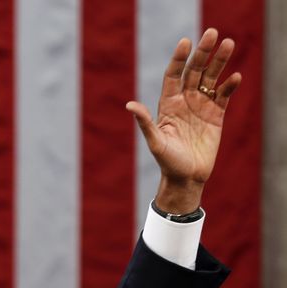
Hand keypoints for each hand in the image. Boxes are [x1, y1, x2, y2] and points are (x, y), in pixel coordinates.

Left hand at [126, 28, 241, 213]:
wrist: (186, 177)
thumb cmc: (167, 162)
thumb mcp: (156, 142)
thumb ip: (145, 123)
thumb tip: (129, 105)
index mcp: (168, 104)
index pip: (173, 75)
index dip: (179, 59)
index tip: (186, 42)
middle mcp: (184, 101)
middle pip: (194, 71)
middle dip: (202, 52)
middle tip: (212, 33)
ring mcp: (201, 106)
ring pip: (211, 78)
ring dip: (219, 62)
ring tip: (229, 44)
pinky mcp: (216, 115)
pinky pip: (223, 95)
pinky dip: (229, 85)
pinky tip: (235, 77)